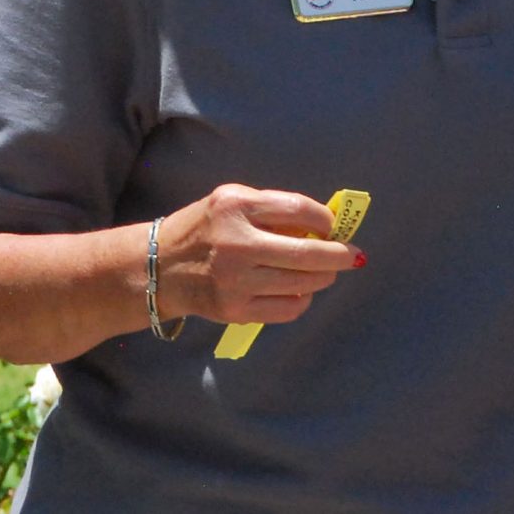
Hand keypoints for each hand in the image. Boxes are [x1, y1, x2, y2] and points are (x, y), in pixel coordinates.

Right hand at [153, 185, 359, 326]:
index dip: (324, 219)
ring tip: (327, 272)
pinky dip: (303, 299)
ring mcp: (236, 281)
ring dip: (324, 277)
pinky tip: (301, 290)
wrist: (160, 267)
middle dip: (339, 255)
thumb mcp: (231, 202)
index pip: (297, 209)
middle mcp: (236, 244)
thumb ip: (272, 209)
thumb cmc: (203, 228)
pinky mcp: (236, 311)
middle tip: (353, 255)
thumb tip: (323, 225)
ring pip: (302, 283)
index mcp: (235, 207)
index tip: (332, 225)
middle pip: (306, 252)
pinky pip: (287, 309)